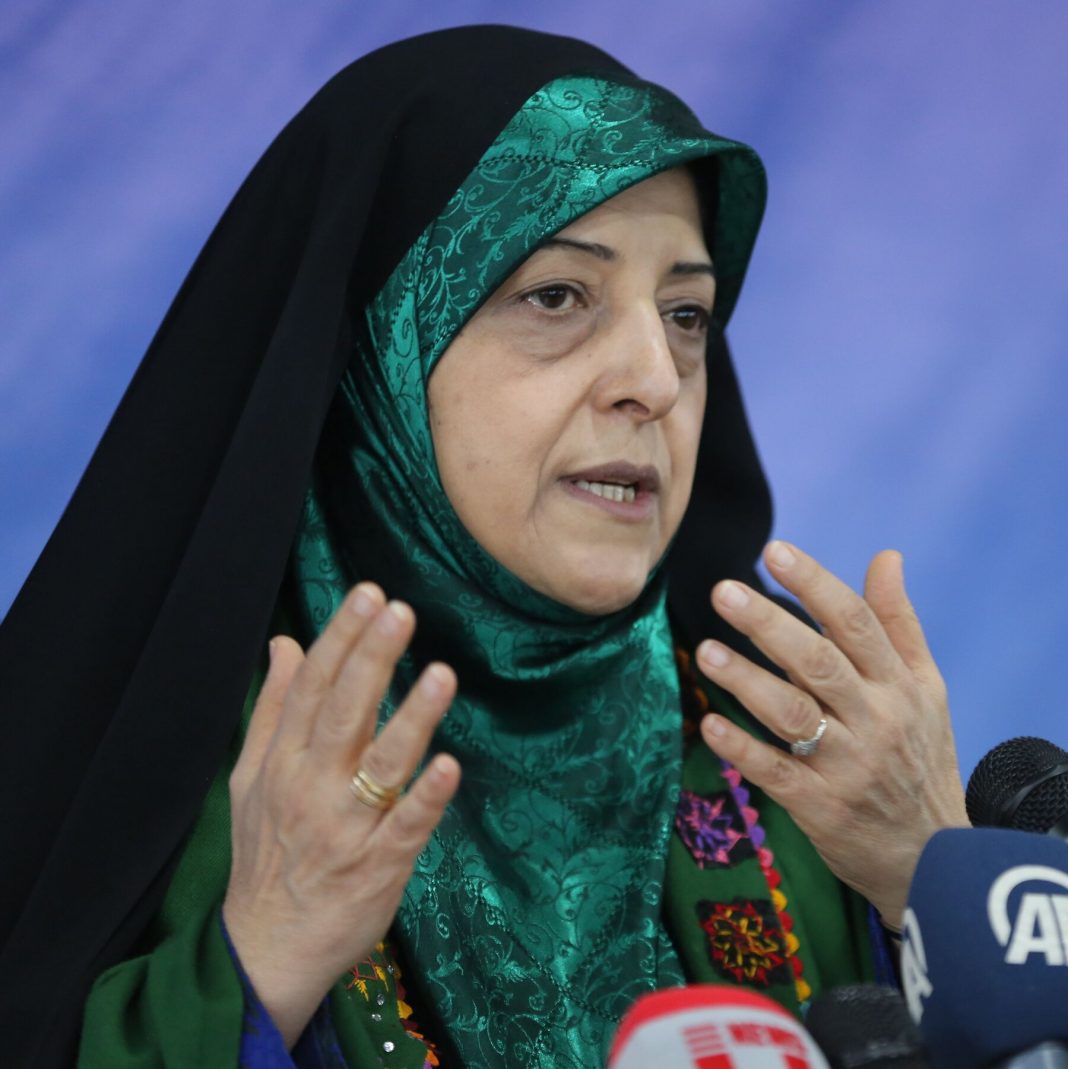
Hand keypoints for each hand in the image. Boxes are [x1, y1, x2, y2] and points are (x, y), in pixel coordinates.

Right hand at [222, 583, 459, 1046]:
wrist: (267, 948)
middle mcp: (310, 788)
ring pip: (380, 764)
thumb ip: (271, 708)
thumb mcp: (250, 778)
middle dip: (371, 659)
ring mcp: (346, 828)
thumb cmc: (265, 853)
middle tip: (399, 610)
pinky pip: (406, 828)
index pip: (311, 688)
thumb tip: (284, 642)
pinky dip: (426, 799)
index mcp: (281, 762)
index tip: (369, 596)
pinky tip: (449, 766)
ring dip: (411, 718)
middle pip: (343, 713)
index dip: (340, 639)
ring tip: (440, 674)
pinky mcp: (379, 867)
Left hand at [694, 542, 967, 927]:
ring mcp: (847, 766)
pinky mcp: (820, 807)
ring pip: (793, 716)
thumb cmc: (920, 757)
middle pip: (819, 663)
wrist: (932, 855)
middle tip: (724, 592)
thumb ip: (899, 622)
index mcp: (899, 685)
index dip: (815, 584)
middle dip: (770, 625)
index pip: (856, 624)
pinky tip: (710, 724)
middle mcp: (876, 720)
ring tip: (705, 653)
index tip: (775, 550)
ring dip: (747, 682)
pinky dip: (742, 750)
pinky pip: (776, 773)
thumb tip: (886, 556)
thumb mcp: (926, 689)